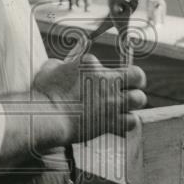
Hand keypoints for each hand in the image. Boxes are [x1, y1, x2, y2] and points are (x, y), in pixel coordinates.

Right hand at [32, 53, 146, 143]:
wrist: (47, 117)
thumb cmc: (44, 93)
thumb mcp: (50, 67)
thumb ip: (63, 64)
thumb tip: (63, 65)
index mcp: (91, 64)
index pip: (104, 61)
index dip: (102, 69)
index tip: (98, 76)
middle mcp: (106, 81)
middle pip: (138, 76)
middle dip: (136, 81)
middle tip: (129, 86)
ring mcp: (111, 102)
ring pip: (139, 99)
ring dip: (133, 102)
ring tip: (124, 105)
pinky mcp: (111, 121)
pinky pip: (131, 121)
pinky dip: (126, 122)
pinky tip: (119, 122)